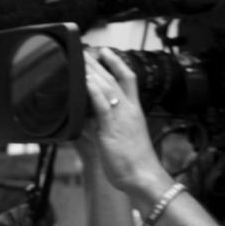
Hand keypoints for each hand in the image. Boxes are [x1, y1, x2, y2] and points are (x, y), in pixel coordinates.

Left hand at [80, 49, 164, 196]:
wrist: (142, 176)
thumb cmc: (129, 161)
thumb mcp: (112, 139)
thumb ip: (97, 128)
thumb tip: (82, 123)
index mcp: (133, 110)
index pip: (128, 79)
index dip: (116, 63)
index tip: (105, 51)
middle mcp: (129, 110)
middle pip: (115, 78)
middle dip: (99, 63)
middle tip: (85, 49)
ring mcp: (121, 118)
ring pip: (108, 87)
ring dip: (94, 72)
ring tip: (82, 58)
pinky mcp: (112, 129)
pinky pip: (102, 106)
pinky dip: (94, 92)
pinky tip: (86, 81)